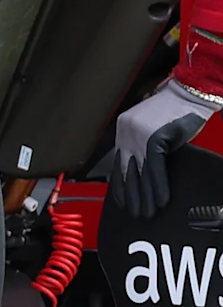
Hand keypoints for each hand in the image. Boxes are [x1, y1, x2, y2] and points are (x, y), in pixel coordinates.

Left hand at [103, 78, 221, 219]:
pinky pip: (155, 168)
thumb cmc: (174, 110)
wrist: (189, 93)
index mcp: (123, 130)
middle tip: (135, 213)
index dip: (120, 186)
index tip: (122, 202)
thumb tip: (144, 170)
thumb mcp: (153, 129)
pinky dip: (158, 186)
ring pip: (140, 173)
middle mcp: (126, 133)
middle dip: (131, 196)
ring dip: (144, 196)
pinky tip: (160, 199)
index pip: (118, 165)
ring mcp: (138, 135)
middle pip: (126, 171)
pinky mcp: (154, 138)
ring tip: (147, 212)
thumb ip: (146, 146)